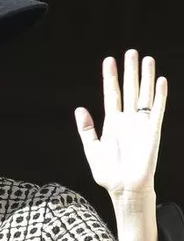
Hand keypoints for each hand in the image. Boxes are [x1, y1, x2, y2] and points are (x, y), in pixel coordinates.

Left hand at [75, 49, 166, 199]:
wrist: (124, 189)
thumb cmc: (108, 173)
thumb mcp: (92, 149)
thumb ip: (86, 129)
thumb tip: (79, 109)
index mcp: (112, 123)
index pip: (111, 94)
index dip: (110, 77)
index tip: (109, 60)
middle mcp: (127, 120)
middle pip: (129, 90)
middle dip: (130, 71)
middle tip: (131, 52)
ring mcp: (140, 124)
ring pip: (143, 95)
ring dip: (146, 78)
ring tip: (147, 59)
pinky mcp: (152, 132)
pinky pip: (156, 110)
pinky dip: (159, 96)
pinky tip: (160, 82)